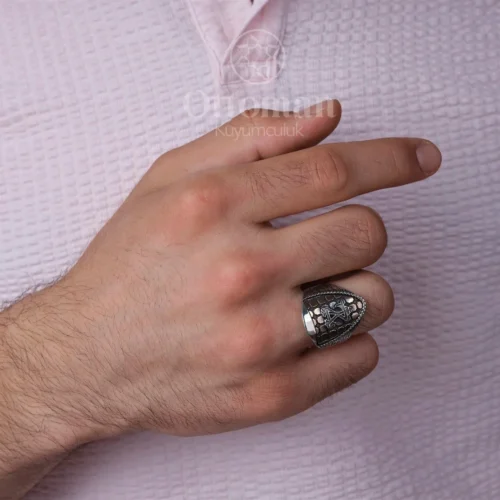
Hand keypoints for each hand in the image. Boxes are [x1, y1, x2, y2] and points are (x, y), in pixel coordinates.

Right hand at [2, 101, 441, 448]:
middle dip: (357, 229)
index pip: (332, 169)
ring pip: (374, 297)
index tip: (420, 159)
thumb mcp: (169, 180)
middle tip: (321, 241)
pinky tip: (307, 333)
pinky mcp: (272, 394)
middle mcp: (240, 271)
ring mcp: (259, 340)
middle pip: (366, 231)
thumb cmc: (127, 265)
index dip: (390, 158)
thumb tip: (326, 117)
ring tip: (309, 292)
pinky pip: (362, 356)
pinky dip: (349, 339)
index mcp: (214, 207)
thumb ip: (249, 137)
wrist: (86, 355)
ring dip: (355, 286)